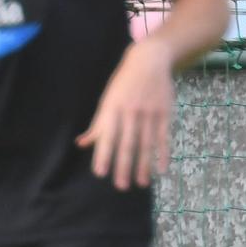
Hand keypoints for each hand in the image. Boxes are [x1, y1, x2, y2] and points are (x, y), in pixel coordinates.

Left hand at [77, 42, 174, 189]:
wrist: (149, 60)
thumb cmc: (123, 85)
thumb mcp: (107, 101)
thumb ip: (97, 125)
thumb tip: (81, 144)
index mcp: (112, 109)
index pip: (106, 136)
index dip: (103, 154)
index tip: (100, 173)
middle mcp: (130, 112)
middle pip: (127, 143)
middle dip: (124, 166)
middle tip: (121, 186)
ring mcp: (149, 112)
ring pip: (146, 143)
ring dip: (144, 165)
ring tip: (141, 183)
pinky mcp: (164, 112)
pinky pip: (163, 137)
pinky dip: (162, 154)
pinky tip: (161, 169)